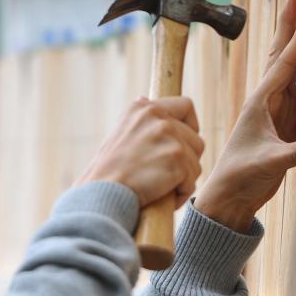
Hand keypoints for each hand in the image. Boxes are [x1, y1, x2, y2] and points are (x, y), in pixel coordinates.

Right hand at [76, 96, 204, 208]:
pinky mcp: (177, 159)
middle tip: (166, 175)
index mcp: (143, 108)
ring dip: (183, 178)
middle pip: (195, 139)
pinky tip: (161, 197)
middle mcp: (159, 118)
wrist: (100, 192)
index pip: (185, 106)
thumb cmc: (106, 172)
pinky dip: (180, 193)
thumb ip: (140, 121)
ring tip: (160, 188)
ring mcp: (170, 138)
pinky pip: (191, 181)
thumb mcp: (119, 134)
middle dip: (186, 161)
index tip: (182, 144)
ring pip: (195, 162)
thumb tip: (144, 98)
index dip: (190, 126)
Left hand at [195, 0, 295, 231]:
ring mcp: (274, 113)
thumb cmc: (241, 177)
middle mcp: (266, 102)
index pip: (284, 64)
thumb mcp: (268, 165)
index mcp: (260, 104)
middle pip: (281, 57)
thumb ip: (293, 155)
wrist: (229, 196)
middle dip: (290, 27)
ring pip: (289, 71)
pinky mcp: (282, 126)